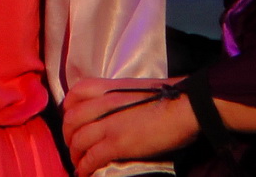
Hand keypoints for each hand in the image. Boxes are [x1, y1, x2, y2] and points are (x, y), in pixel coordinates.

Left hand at [62, 77, 194, 176]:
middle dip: (68, 136)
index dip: (68, 108)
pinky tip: (85, 172)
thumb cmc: (171, 97)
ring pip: (77, 140)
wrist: (186, 105)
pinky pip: (91, 157)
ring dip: (75, 155)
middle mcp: (104, 103)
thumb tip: (116, 112)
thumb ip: (121, 98)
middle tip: (74, 147)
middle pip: (71, 120)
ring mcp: (109, 123)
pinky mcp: (117, 143)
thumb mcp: (138, 89)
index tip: (71, 121)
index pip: (76, 92)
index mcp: (110, 87)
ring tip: (79, 163)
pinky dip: (84, 167)